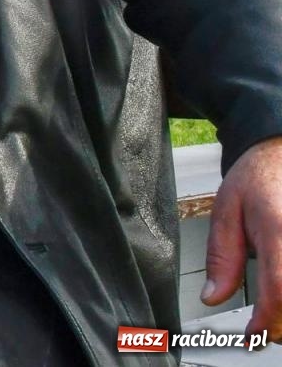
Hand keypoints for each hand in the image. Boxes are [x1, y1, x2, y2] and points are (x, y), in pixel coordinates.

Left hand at [203, 135, 281, 336]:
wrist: (278, 154)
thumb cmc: (255, 180)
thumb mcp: (225, 212)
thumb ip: (222, 256)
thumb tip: (213, 296)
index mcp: (278, 227)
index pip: (279, 286)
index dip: (268, 318)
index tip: (254, 335)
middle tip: (265, 330)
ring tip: (275, 317)